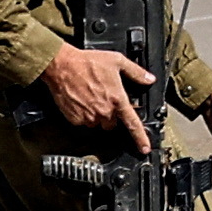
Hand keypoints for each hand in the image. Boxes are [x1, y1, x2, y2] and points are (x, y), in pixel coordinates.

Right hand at [35, 44, 151, 140]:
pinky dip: (85, 114)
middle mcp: (104, 112)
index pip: (133, 124)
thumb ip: (135, 72)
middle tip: (106, 99)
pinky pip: (84, 122)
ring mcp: (88, 117)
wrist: (62, 66)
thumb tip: (149, 79)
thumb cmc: (88, 63)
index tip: (144, 148)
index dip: (141, 138)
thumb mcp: (117, 61)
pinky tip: (82, 100)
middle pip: (113, 124)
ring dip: (98, 115)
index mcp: (117, 100)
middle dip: (112, 115)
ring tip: (92, 97)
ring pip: (98, 123)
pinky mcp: (75, 119)